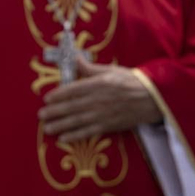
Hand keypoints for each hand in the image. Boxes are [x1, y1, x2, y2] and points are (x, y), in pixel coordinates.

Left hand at [39, 58, 161, 142]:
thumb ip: (89, 68)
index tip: (46, 99)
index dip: (58, 95)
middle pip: (71, 106)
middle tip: (41, 115)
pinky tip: (63, 138)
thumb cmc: (131, 81)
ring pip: (77, 120)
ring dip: (60, 125)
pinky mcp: (109, 126)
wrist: (153, 98)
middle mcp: (97, 100)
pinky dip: (75, 135)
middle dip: (54, 111)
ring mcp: (102, 114)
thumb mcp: (110, 70)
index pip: (73, 89)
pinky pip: (89, 132)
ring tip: (47, 128)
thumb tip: (75, 57)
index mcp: (97, 84)